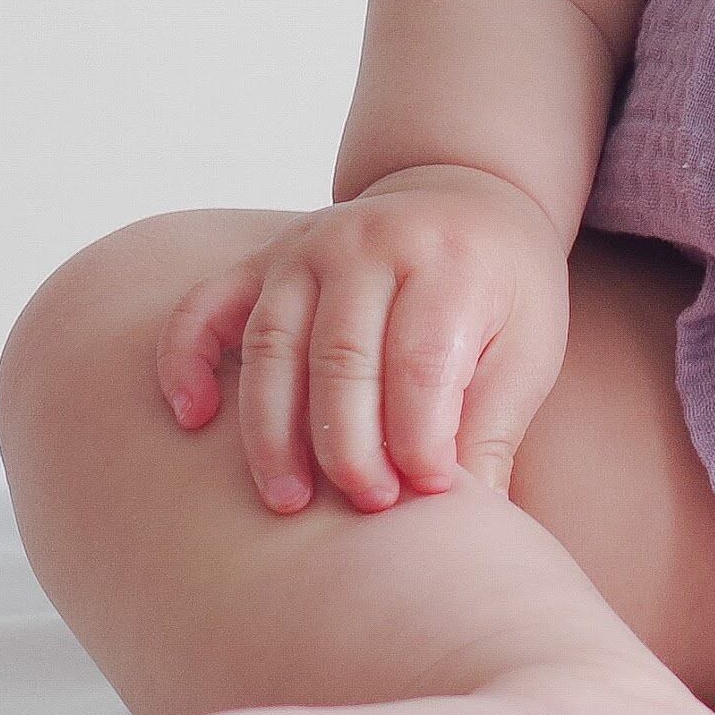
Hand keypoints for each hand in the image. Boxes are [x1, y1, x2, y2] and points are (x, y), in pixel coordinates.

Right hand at [152, 165, 571, 517]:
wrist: (467, 196)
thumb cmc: (503, 289)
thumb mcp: (527, 345)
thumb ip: (494, 425)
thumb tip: (477, 519)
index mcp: (446, 261)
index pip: (419, 361)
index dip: (420, 437)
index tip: (429, 495)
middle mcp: (368, 243)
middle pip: (341, 357)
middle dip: (349, 446)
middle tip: (367, 507)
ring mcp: (306, 247)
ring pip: (272, 344)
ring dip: (273, 431)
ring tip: (289, 502)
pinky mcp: (263, 260)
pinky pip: (206, 306)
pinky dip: (187, 358)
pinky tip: (193, 416)